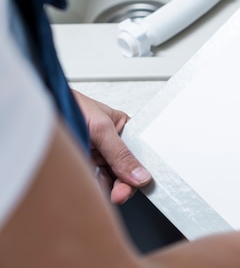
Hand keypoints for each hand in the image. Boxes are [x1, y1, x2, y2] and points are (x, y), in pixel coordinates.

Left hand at [72, 90, 151, 204]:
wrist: (37, 112)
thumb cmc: (70, 106)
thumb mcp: (102, 129)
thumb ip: (121, 154)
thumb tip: (141, 174)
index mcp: (122, 129)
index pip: (138, 154)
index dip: (140, 169)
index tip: (139, 182)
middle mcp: (111, 144)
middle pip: (125, 171)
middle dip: (124, 184)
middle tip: (120, 194)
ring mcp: (96, 157)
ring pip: (110, 180)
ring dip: (110, 189)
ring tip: (110, 194)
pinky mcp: (82, 167)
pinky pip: (93, 183)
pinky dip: (95, 189)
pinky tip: (96, 191)